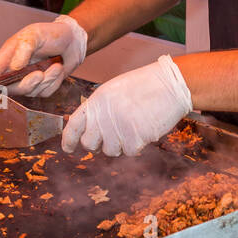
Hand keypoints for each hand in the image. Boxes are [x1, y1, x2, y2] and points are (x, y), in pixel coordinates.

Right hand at [0, 14, 87, 96]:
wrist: (73, 41)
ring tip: (55, 65)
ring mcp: (28, 80)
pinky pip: (44, 92)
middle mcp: (15, 70)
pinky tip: (57, 68)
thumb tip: (15, 67)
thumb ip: (24, 48)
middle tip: (38, 74)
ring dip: (45, 80)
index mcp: (7, 56)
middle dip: (25, 84)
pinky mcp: (42, 87)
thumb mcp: (35, 34)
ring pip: (30, 92)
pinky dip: (54, 81)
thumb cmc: (50, 34)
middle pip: (10, 89)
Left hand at [61, 55, 191, 156]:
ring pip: (110, 150)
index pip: (74, 124)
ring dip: (120, 144)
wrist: (170, 85)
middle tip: (113, 135)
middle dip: (99, 144)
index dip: (68, 139)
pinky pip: (129, 152)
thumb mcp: (114, 91)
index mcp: (97, 101)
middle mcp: (103, 115)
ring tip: (133, 126)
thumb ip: (100, 109)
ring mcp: (117, 128)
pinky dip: (137, 145)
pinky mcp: (133, 138)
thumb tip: (91, 129)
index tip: (68, 148)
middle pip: (89, 143)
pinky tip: (144, 129)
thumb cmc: (145, 86)